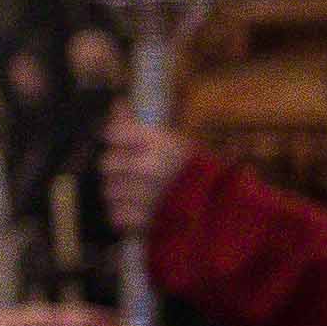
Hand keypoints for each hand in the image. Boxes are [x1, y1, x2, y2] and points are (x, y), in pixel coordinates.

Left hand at [99, 114, 193, 239]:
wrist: (220, 209)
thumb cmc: (194, 172)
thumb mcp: (174, 142)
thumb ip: (141, 125)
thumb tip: (117, 104)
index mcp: (160, 144)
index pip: (114, 134)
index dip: (115, 140)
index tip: (120, 145)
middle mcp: (149, 168)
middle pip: (106, 164)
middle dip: (115, 169)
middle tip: (127, 173)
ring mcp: (145, 196)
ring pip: (109, 191)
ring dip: (118, 193)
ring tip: (135, 194)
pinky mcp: (144, 222)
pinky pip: (115, 215)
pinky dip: (123, 214)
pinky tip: (137, 210)